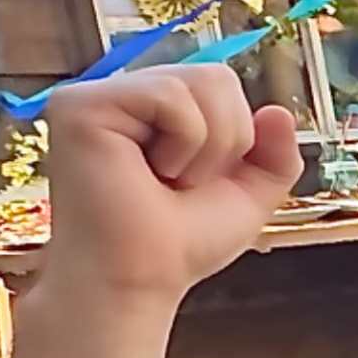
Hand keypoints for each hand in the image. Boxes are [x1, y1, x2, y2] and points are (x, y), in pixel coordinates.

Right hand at [34, 71, 301, 306]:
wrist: (139, 280)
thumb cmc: (178, 244)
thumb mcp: (246, 196)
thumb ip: (274, 156)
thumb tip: (278, 110)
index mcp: (153, 110)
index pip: (220, 82)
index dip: (235, 135)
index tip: (200, 182)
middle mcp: (123, 95)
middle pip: (217, 76)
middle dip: (226, 141)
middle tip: (180, 183)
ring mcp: (96, 96)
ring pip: (201, 82)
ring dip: (205, 146)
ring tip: (164, 178)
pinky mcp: (79, 104)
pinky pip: (171, 94)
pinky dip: (181, 142)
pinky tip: (146, 172)